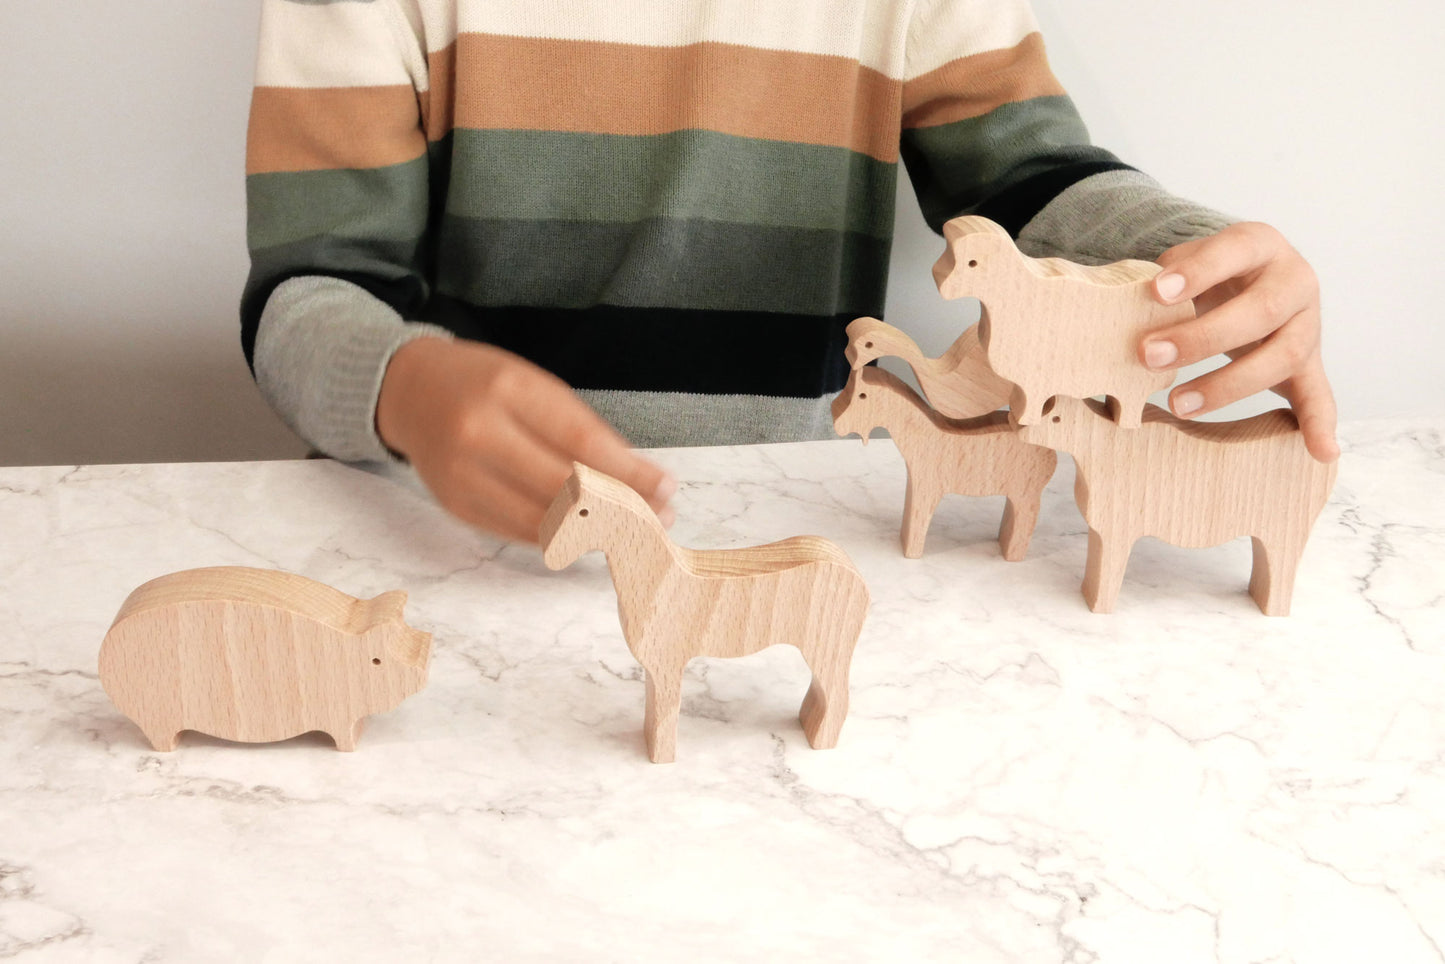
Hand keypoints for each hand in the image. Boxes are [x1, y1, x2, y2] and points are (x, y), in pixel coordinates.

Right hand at [375, 337, 676, 542]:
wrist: (408, 391)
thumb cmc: (484, 384)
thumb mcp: (533, 384)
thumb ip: (578, 427)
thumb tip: (635, 477)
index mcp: (506, 389)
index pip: (581, 441)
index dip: (629, 472)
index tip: (666, 487)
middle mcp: (478, 433)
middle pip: (564, 487)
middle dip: (621, 507)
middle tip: (660, 517)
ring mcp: (462, 475)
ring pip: (544, 519)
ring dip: (597, 531)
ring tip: (633, 530)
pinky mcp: (456, 506)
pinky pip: (520, 532)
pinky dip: (562, 536)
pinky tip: (591, 534)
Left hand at [1140, 221, 1338, 461]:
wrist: (1246, 277)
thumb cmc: (1205, 274)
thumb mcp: (1184, 262)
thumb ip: (1161, 281)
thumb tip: (1121, 312)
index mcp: (1260, 243)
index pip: (1233, 250)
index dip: (1198, 271)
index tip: (1156, 292)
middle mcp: (1294, 279)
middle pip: (1261, 309)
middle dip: (1203, 337)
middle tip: (1149, 356)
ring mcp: (1308, 323)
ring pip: (1284, 355)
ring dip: (1230, 385)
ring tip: (1178, 405)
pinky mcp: (1310, 361)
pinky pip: (1320, 393)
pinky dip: (1320, 423)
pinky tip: (1321, 452)